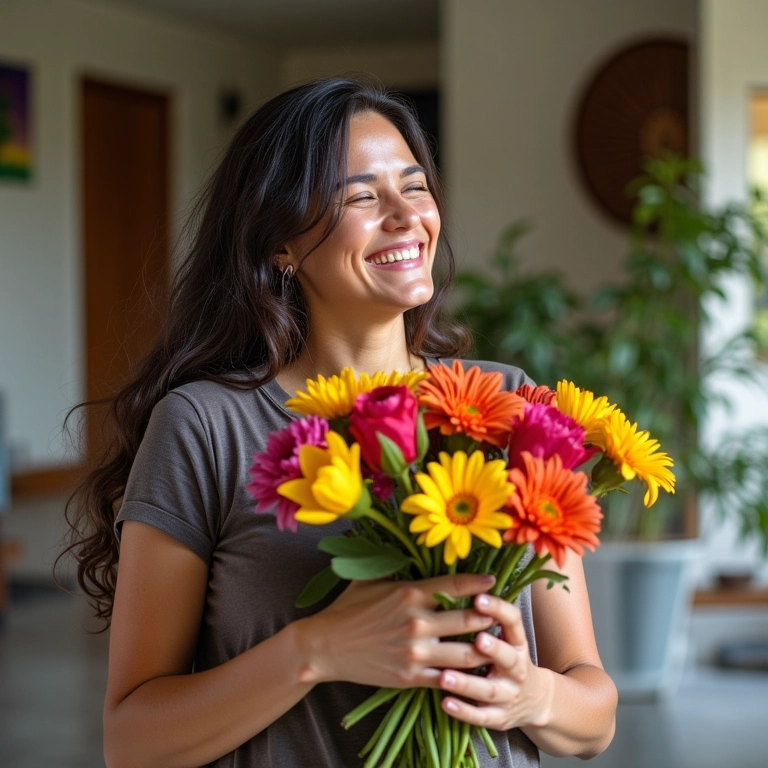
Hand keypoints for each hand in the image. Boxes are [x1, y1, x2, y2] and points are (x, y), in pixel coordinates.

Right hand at [295, 574, 497, 688]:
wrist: (325, 646)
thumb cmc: (348, 608)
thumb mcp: (370, 577)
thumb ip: (395, 563)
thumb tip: (411, 544)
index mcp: (410, 593)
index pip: (456, 585)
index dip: (480, 584)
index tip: (493, 582)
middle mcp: (418, 623)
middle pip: (471, 620)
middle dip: (490, 617)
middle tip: (499, 615)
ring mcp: (416, 653)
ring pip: (468, 653)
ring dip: (485, 648)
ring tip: (493, 644)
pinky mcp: (411, 678)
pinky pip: (449, 679)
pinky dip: (464, 675)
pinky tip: (472, 670)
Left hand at [438, 594, 552, 729]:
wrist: (534, 699)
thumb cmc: (506, 655)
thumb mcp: (506, 634)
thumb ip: (485, 614)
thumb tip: (459, 581)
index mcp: (517, 642)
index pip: (513, 621)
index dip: (498, 609)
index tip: (478, 597)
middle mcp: (516, 668)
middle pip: (507, 658)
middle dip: (493, 649)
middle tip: (477, 640)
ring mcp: (508, 695)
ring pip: (488, 691)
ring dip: (467, 683)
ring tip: (444, 675)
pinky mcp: (498, 718)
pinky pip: (480, 717)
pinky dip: (463, 711)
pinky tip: (446, 703)